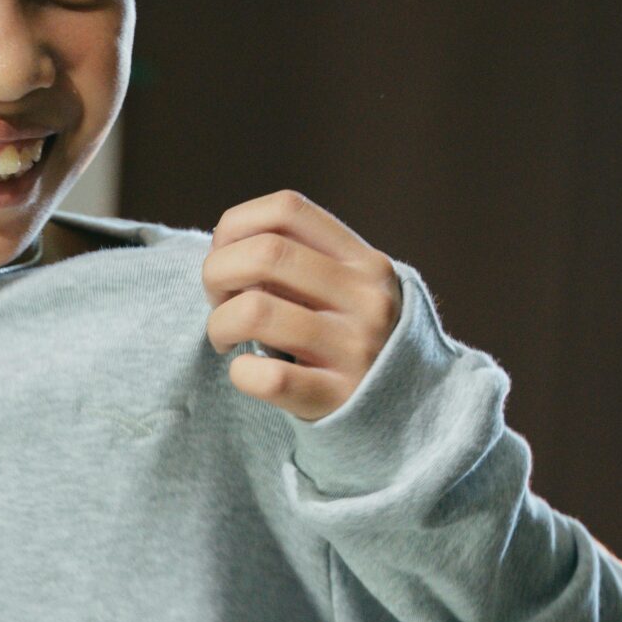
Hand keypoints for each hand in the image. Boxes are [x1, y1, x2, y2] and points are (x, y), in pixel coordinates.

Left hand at [203, 190, 401, 421]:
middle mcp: (366, 298)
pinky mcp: (337, 397)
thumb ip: (300, 262)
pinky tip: (246, 372)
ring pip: (255, 311)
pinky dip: (241, 372)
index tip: (224, 254)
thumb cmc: (348, 340)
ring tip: (225, 337)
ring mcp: (356, 349)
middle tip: (216, 300)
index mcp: (364, 261)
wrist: (405, 413)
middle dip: (217, 272)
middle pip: (266, 253)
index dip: (236, 226)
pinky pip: (268, 377)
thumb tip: (224, 246)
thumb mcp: (346, 290)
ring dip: (219, 323)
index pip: (287, 209)